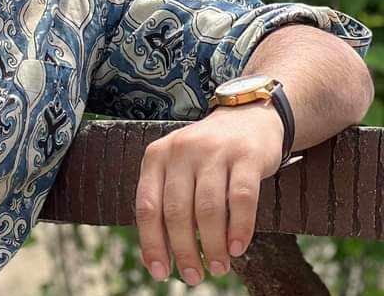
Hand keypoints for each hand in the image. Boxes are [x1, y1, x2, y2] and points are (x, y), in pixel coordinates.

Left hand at [134, 100, 285, 286]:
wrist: (248, 118)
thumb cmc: (206, 157)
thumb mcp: (177, 171)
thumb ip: (166, 205)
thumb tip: (156, 258)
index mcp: (156, 157)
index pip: (146, 206)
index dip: (151, 242)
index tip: (159, 272)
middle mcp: (181, 151)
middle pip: (176, 211)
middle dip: (184, 250)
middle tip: (193, 277)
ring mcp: (213, 152)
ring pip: (208, 208)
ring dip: (213, 245)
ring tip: (218, 267)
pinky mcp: (246, 156)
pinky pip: (241, 199)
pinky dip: (239, 228)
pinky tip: (238, 248)